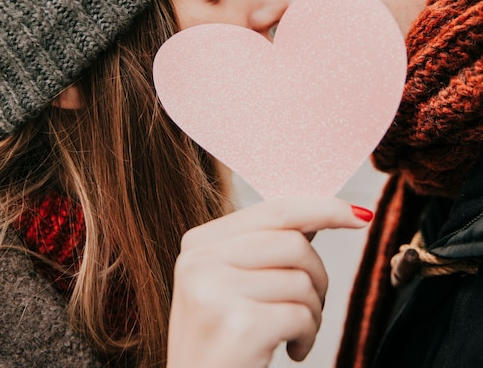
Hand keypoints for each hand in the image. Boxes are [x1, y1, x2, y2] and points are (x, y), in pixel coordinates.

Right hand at [167, 197, 370, 367]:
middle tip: (312, 304)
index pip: (274, 210)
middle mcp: (201, 260)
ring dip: (313, 312)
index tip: (358, 215)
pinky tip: (291, 349)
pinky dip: (308, 336)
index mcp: (200, 242)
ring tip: (294, 333)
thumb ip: (266, 247)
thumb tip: (316, 216)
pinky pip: (301, 315)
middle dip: (318, 276)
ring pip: (301, 280)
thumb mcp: (231, 283)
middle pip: (294, 243)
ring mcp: (216, 290)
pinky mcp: (239, 325)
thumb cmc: (222, 342)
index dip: (322, 208)